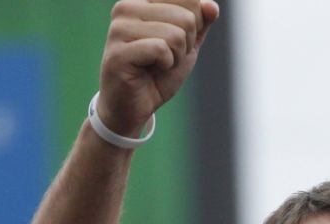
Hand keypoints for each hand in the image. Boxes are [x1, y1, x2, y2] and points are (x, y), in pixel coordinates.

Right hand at [96, 0, 220, 138]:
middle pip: (186, 17)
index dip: (194, 26)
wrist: (134, 107)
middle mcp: (126, 8)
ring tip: (158, 65)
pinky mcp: (118, 52)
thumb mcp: (187, 45)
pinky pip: (161, 49)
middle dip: (186, 45)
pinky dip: (166, 65)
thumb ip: (200, 23)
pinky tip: (150, 70)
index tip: (174, 42)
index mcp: (142, 1)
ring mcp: (119, 29)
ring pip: (175, 34)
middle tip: (166, 58)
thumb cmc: (158, 73)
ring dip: (175, 57)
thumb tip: (212, 6)